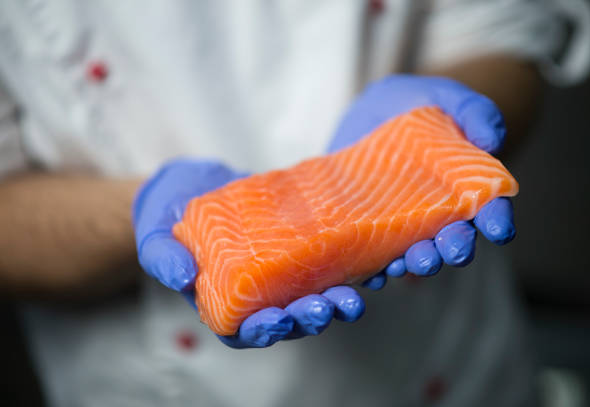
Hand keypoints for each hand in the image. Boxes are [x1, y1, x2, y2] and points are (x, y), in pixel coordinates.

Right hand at [133, 159, 364, 348]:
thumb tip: (182, 279)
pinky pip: (326, 260)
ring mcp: (281, 271)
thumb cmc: (167, 216)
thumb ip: (162, 258)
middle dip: (310, 316)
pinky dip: (350, 265)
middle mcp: (258, 294)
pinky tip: (371, 261)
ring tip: (355, 294)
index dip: (265, 331)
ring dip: (335, 299)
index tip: (280, 320)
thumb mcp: (155, 236)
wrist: (190, 185)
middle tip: (330, 306)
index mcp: (224, 304)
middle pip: (287, 317)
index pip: (245, 331)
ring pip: (312, 294)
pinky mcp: (300, 244)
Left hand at [327, 75, 515, 289]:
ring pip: (414, 254)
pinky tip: (370, 274)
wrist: (378, 112)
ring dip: (414, 263)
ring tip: (408, 264)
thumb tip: (490, 141)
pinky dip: (372, 269)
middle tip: (450, 251)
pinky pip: (373, 256)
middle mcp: (438, 216)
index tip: (500, 228)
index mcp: (466, 189)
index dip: (497, 219)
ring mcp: (403, 225)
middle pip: (451, 240)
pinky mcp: (369, 228)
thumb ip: (475, 112)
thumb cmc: (424, 104)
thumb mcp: (450, 98)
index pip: (489, 210)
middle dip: (453, 248)